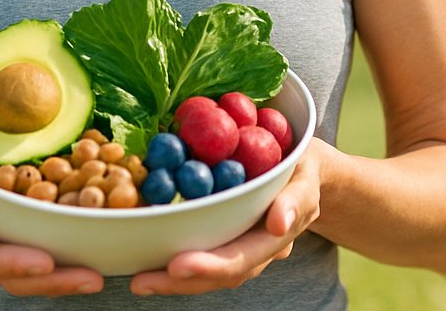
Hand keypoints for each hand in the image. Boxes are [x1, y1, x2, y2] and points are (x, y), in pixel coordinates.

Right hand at [0, 131, 106, 296]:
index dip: (11, 260)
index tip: (45, 262)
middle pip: (9, 274)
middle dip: (50, 281)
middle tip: (91, 278)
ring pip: (25, 274)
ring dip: (61, 280)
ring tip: (97, 278)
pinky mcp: (10, 236)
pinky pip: (35, 256)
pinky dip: (62, 263)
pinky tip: (93, 260)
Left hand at [128, 139, 326, 296]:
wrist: (306, 171)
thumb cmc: (301, 163)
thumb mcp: (305, 171)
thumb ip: (296, 197)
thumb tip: (280, 223)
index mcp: (279, 235)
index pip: (243, 257)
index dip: (210, 265)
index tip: (178, 265)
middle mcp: (260, 250)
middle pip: (220, 274)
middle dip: (180, 282)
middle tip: (142, 282)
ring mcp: (245, 248)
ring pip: (210, 274)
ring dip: (173, 281)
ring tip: (139, 281)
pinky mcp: (229, 240)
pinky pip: (204, 256)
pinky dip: (176, 266)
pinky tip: (146, 263)